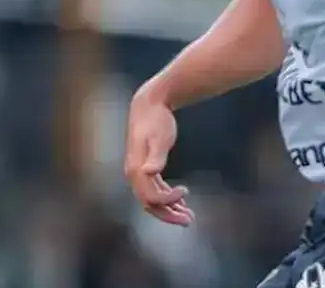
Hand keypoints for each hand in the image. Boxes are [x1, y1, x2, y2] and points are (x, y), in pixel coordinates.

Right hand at [125, 88, 193, 225]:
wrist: (149, 104)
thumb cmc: (156, 119)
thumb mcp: (160, 138)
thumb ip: (156, 156)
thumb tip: (148, 172)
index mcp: (135, 170)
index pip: (150, 198)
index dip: (168, 201)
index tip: (186, 191)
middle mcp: (134, 174)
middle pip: (149, 204)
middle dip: (169, 215)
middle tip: (190, 221)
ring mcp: (139, 171)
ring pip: (152, 199)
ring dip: (169, 209)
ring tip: (188, 216)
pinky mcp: (145, 167)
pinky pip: (154, 189)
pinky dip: (167, 197)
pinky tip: (180, 199)